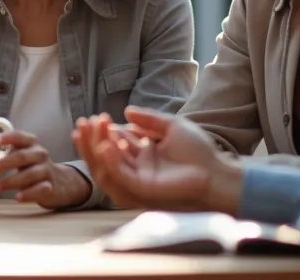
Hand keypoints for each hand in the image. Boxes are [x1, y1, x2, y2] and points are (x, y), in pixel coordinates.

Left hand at [0, 130, 90, 208]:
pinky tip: (16, 197)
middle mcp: (40, 155)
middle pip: (21, 157)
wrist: (60, 182)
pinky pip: (40, 190)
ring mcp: (46, 171)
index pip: (21, 137)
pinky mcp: (50, 187)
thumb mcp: (21, 156)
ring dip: (8, 181)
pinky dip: (28, 193)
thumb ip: (5, 154)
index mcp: (31, 144)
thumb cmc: (31, 167)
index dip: (9, 137)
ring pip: (29, 174)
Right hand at [74, 107, 240, 212]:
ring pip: (108, 166)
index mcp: (143, 155)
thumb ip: (149, 119)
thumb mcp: (172, 127)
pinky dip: (111, 162)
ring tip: (89, 130)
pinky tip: (106, 145)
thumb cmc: (199, 152)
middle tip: (83, 122)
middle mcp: (137, 168)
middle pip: (106, 155)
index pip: (115, 143)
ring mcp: (138, 179)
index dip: (103, 131)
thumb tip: (127, 111)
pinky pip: (121, 176)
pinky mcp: (143, 189)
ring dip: (96, 148)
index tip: (94, 117)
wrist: (216, 172)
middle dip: (92, 139)